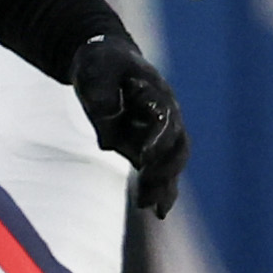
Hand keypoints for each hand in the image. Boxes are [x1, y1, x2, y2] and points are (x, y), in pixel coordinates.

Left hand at [69, 34, 187, 217]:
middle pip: (178, 146)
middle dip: (167, 168)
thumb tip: (108, 139)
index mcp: (156, 95)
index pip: (165, 121)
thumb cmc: (101, 62)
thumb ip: (101, 97)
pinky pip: (160, 171)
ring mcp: (159, 133)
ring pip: (172, 163)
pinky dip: (160, 190)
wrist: (105, 62)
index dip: (158, 140)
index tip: (144, 158)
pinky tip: (156, 210)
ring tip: (154, 208)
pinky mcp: (147, 146)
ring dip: (165, 184)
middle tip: (148, 183)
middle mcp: (165, 116)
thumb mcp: (95, 69)